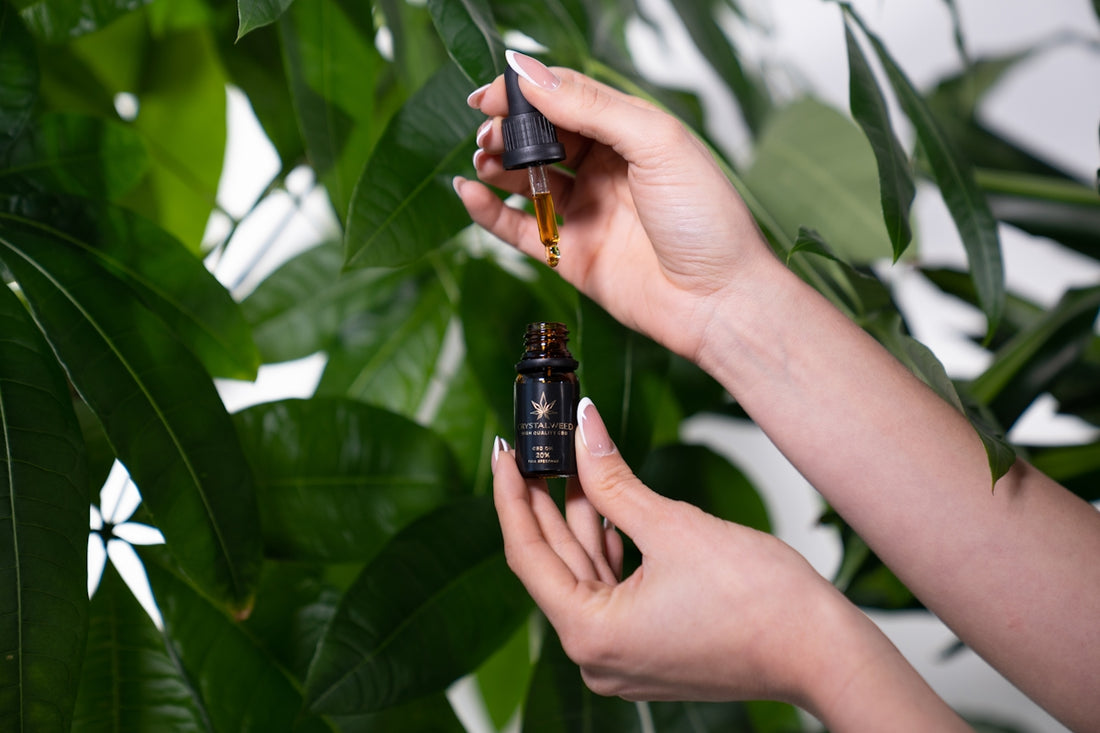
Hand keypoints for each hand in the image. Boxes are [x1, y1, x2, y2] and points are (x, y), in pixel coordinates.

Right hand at [454, 51, 777, 361]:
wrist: (719, 300)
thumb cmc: (707, 221)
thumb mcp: (656, 144)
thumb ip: (592, 107)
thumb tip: (532, 74)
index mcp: (631, 134)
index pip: (567, 98)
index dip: (526, 91)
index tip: (490, 93)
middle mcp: (606, 170)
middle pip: (542, 137)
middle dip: (509, 128)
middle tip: (488, 131)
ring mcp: (587, 213)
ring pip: (526, 179)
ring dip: (497, 164)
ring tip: (483, 157)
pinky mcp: (571, 256)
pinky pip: (518, 229)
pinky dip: (489, 210)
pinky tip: (470, 191)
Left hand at [492, 397, 973, 729]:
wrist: (822, 649)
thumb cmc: (762, 602)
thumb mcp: (672, 526)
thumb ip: (613, 479)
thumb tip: (582, 429)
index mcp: (590, 634)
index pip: (526, 552)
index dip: (510, 494)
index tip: (504, 450)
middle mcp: (596, 656)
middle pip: (553, 563)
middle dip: (545, 499)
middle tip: (535, 444)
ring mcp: (622, 656)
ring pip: (584, 574)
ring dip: (580, 519)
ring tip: (571, 460)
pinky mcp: (647, 648)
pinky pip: (611, 589)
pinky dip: (608, 546)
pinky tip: (605, 504)